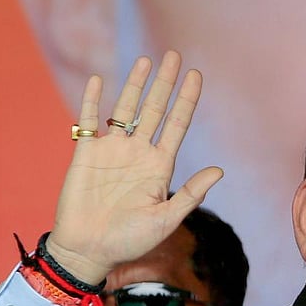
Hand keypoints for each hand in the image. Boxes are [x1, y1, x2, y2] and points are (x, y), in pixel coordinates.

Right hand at [47, 51, 222, 283]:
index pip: (177, 125)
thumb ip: (191, 193)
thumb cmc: (130, 240)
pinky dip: (92, 100)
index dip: (187, 100)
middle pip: (154, 110)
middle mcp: (138, 153)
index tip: (196, 75)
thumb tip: (220, 170)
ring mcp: (112, 151)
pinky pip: (89, 121)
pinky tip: (99, 80)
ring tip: (146, 61)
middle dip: (165, 84)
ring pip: (125, 109)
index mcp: (160, 167)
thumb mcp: (166, 218)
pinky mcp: (86, 153)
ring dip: (135, 85)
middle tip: (175, 55)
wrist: (90, 250)